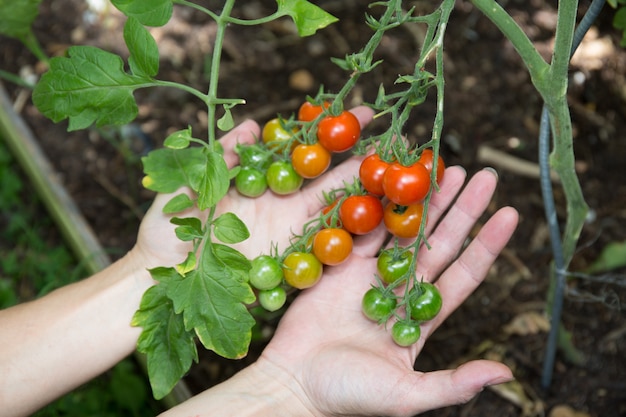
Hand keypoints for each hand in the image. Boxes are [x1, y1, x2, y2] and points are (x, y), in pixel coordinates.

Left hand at [132, 106, 373, 267]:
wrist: (159, 281)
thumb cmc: (165, 231)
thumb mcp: (188, 185)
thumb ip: (220, 157)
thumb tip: (249, 124)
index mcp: (257, 183)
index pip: (299, 151)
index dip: (325, 132)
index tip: (352, 112)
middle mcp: (279, 206)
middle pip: (326, 177)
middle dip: (358, 156)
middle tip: (393, 136)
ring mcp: (287, 236)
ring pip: (333, 211)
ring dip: (364, 194)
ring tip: (396, 175)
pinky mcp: (290, 267)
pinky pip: (326, 250)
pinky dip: (353, 237)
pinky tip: (382, 222)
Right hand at [256, 166, 518, 415]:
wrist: (295, 383)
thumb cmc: (349, 395)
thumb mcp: (407, 395)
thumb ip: (453, 383)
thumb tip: (504, 373)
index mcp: (421, 317)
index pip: (464, 272)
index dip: (486, 243)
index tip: (509, 213)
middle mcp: (400, 290)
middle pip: (439, 242)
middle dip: (461, 208)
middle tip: (481, 174)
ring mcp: (369, 275)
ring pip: (403, 230)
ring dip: (424, 199)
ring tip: (444, 168)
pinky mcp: (339, 267)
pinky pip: (362, 230)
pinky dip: (376, 206)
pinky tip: (392, 181)